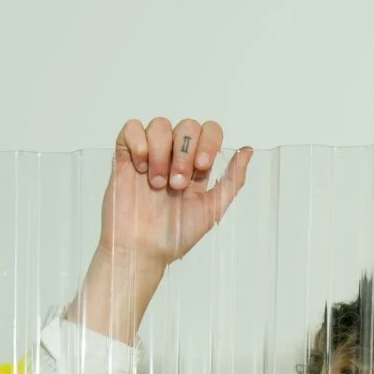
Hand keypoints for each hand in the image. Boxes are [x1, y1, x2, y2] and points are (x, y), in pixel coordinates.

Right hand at [69, 116, 252, 343]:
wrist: (141, 249)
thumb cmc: (174, 236)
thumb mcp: (212, 209)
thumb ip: (232, 180)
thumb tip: (248, 150)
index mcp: (196, 166)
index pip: (209, 131)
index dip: (208, 142)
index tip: (201, 167)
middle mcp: (174, 157)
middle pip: (186, 126)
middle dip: (184, 152)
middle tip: (177, 184)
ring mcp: (150, 155)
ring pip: (159, 124)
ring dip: (160, 152)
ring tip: (157, 183)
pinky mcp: (126, 157)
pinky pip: (131, 128)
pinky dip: (137, 142)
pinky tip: (140, 167)